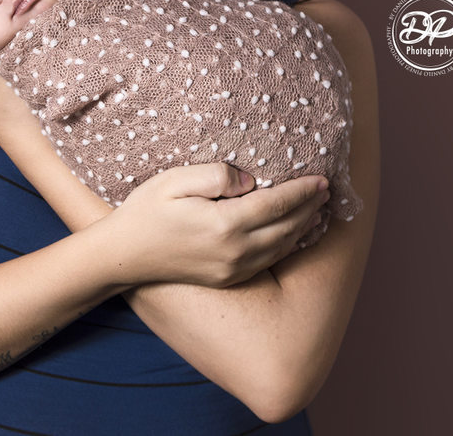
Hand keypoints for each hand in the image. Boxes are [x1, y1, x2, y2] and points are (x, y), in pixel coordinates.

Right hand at [106, 162, 329, 287]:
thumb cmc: (146, 211)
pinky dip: (287, 246)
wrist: (125, 255)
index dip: (302, 191)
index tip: (321, 179)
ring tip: (317, 210)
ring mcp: (232, 269)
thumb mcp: (174, 180)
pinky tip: (292, 236)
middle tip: (327, 191)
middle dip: (310, 208)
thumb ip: (215, 174)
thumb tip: (250, 180)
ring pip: (281, 247)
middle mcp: (235, 251)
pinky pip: (268, 262)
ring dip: (303, 227)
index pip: (276, 204)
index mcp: (224, 224)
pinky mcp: (227, 278)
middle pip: (286, 227)